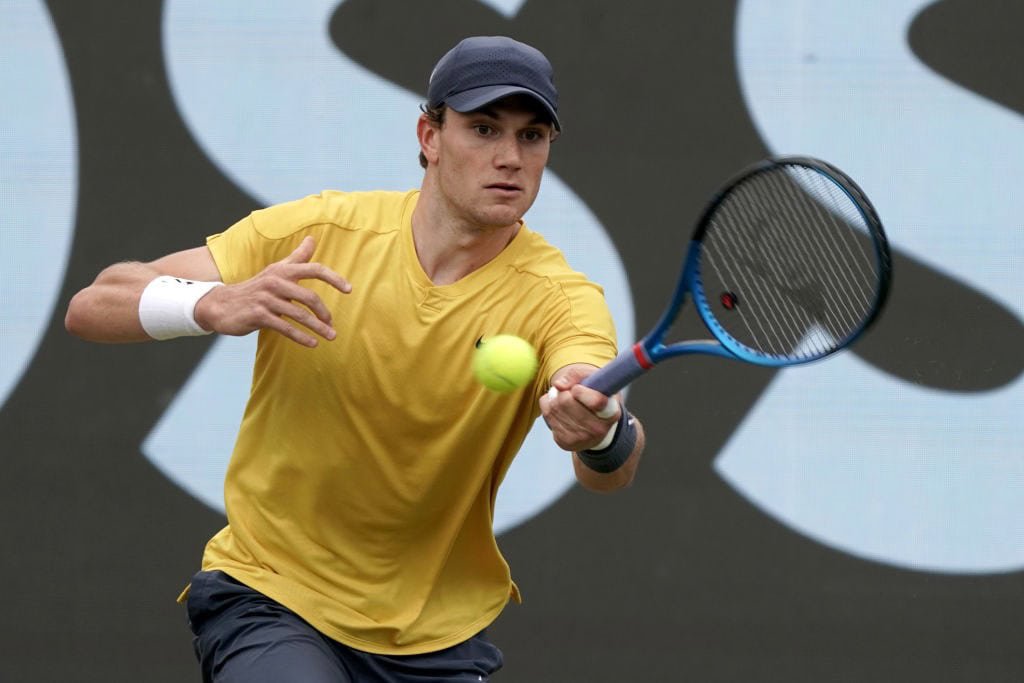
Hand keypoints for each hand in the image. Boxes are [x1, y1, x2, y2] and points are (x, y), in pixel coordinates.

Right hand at [194, 236, 350, 346]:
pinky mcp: (258, 316)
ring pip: (299, 315)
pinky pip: (285, 328)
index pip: (313, 269)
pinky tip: (312, 344)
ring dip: (317, 328)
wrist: (221, 304)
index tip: (349, 289)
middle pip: (309, 297)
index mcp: (282, 270)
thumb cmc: (255, 288)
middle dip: (324, 313)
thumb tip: (312, 239)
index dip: (334, 278)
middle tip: (333, 325)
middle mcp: (275, 282)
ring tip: (330, 336)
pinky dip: (301, 337)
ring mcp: (266, 299)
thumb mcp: (275, 270)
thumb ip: (296, 257)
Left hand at [539, 364, 621, 451]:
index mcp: (611, 413)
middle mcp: (598, 430)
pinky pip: (547, 414)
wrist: (594, 425)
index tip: (577, 388)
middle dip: (564, 391)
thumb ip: (578, 374)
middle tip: (570, 391)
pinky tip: (559, 408)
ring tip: (565, 398)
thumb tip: (559, 385)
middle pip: (566, 401)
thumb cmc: (595, 396)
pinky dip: (548, 405)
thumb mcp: (595, 379)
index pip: (595, 401)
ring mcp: (580, 439)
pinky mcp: (564, 443)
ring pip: (554, 407)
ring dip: (555, 396)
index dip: (581, 391)